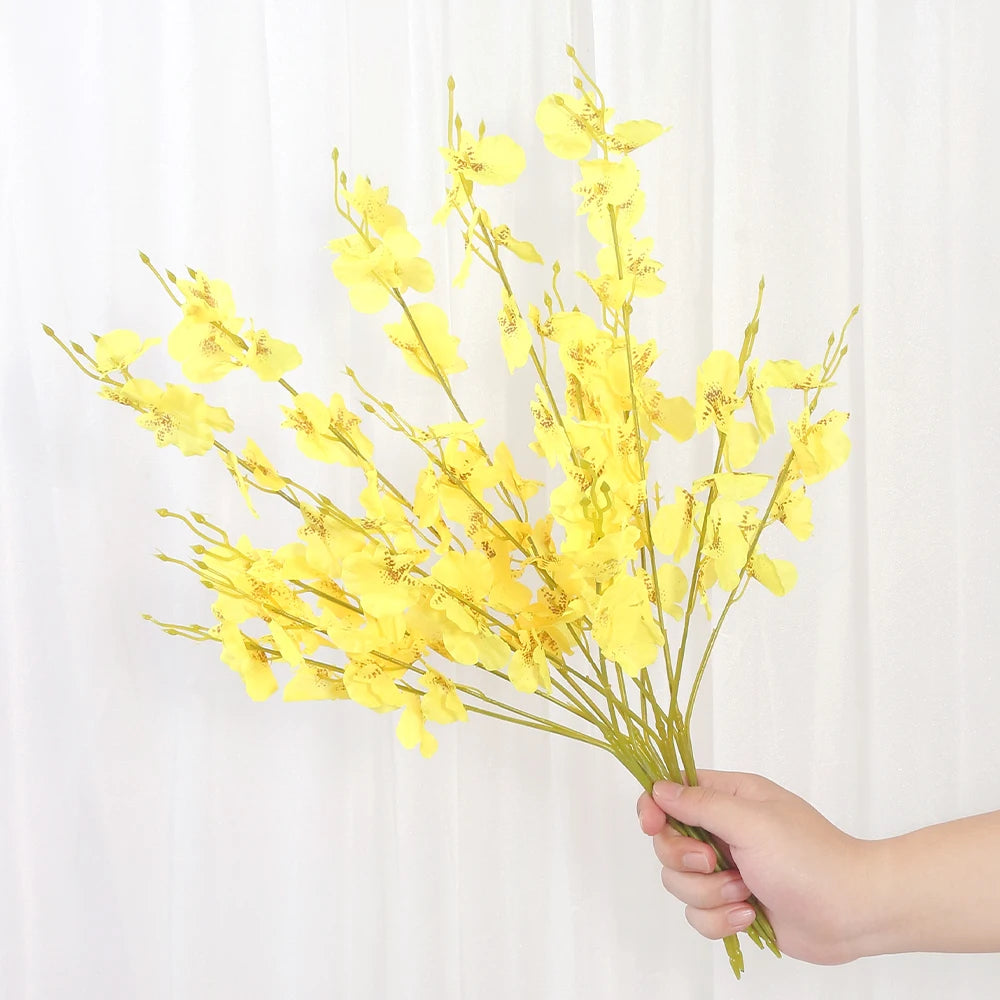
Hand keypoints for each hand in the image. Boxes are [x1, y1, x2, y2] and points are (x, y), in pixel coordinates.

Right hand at [637, 770, 875, 964]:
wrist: (853, 913)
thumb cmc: (809, 858)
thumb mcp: (751, 821)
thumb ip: (701, 805)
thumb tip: (659, 789)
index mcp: (730, 797)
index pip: (672, 792)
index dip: (654, 808)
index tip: (652, 825)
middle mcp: (724, 831)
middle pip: (667, 843)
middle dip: (686, 862)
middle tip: (715, 864)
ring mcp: (728, 869)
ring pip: (680, 884)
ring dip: (710, 894)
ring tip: (745, 893)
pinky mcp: (733, 905)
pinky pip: (699, 916)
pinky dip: (721, 921)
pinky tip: (751, 916)